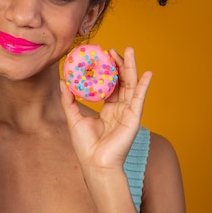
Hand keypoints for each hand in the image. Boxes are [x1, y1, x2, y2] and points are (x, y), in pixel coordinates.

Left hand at [60, 47, 151, 170]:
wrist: (95, 163)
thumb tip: (63, 81)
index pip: (109, 84)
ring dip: (131, 67)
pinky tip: (148, 73)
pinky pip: (140, 98)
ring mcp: (128, 112)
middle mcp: (119, 108)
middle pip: (121, 81)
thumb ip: (69, 100)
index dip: (106, 70)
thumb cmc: (85, 146)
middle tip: (114, 48)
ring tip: (130, 51)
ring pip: (131, 85)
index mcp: (108, 109)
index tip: (101, 55)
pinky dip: (144, 85)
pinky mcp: (134, 117)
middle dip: (119, 64)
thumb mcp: (73, 118)